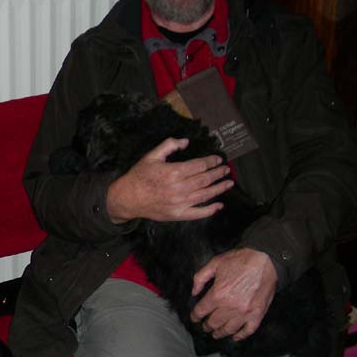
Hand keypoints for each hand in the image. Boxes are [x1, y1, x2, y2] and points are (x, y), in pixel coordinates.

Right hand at [106, 138, 233, 223]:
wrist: (128, 198)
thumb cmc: (139, 176)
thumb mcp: (151, 156)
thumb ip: (169, 145)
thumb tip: (186, 142)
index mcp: (173, 172)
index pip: (199, 165)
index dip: (211, 162)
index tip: (218, 160)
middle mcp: (179, 188)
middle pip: (205, 179)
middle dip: (217, 174)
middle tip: (226, 170)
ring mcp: (180, 203)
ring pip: (205, 195)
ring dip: (219, 189)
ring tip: (228, 183)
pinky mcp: (178, 214)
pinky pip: (198, 213)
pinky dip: (210, 210)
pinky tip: (219, 205)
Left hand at [190, 248, 276, 340]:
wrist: (265, 260)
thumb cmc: (240, 260)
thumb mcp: (214, 263)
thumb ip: (200, 278)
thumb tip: (194, 292)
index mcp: (218, 294)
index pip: (201, 311)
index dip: (195, 316)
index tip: (194, 317)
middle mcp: (230, 307)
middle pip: (213, 322)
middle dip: (207, 326)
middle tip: (205, 326)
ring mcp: (245, 312)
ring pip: (229, 329)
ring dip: (220, 333)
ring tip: (216, 334)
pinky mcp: (258, 314)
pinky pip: (248, 330)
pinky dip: (240, 336)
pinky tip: (235, 337)